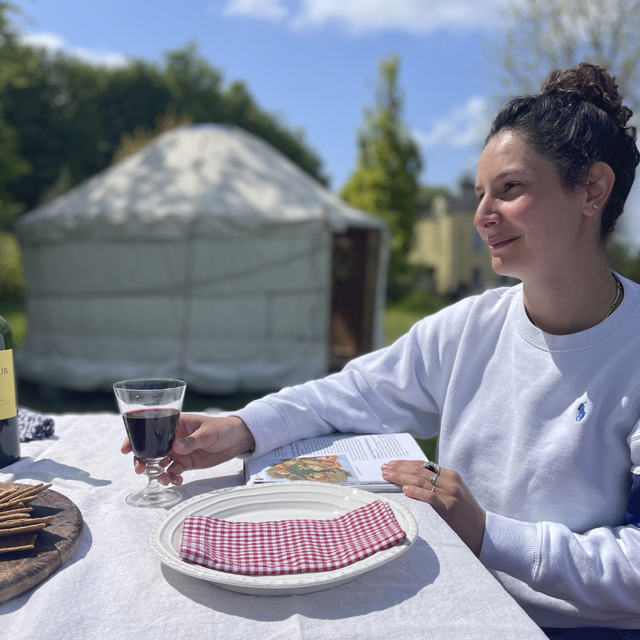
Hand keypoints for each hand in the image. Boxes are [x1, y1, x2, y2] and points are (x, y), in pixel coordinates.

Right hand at [121, 414, 254, 485]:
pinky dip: (172, 477)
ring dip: (158, 472)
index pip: (151, 428)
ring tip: (164, 479)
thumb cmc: (222, 428)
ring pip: (160, 463)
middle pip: (151, 449)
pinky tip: (176, 481)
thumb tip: (175, 447)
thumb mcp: (208, 433)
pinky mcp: (186, 462)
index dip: (135, 438)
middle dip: (143, 460)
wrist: (238, 439)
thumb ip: (192, 441)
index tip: (126, 449)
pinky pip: (173, 471)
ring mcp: (179, 451)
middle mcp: (173, 438)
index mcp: (176, 424)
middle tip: (141, 470)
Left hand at [381, 460, 485, 556]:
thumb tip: (410, 481)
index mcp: (451, 475)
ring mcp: (450, 494)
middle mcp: (451, 482)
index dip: (405, 463)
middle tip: (384, 469)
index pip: (423, 465)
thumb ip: (437, 485)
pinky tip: (404, 490)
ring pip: (421, 481)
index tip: (391, 464)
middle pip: (420, 471)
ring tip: (387, 476)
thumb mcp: (453, 493)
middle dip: (399, 469)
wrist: (484, 533)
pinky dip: (416, 492)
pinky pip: (430, 497)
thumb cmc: (465, 514)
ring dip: (401, 478)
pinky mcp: (449, 508)